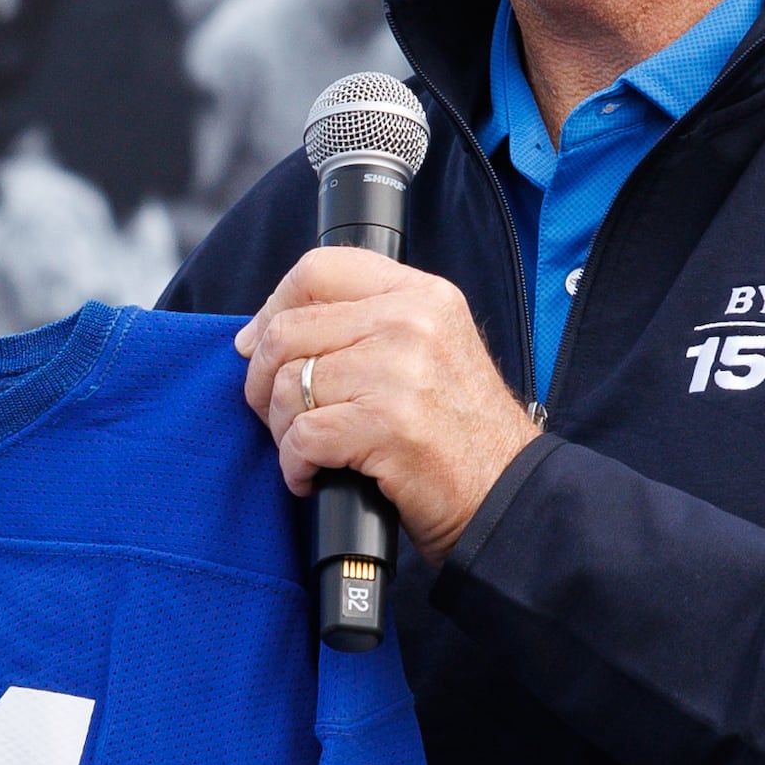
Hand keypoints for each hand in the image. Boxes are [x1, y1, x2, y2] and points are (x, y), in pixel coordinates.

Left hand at [236, 248, 543, 565]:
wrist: (507, 495)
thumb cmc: (457, 434)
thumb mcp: (427, 351)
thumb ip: (363, 326)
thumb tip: (261, 333)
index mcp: (421, 295)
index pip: (318, 269)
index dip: (272, 307)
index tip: (257, 346)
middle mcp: (412, 321)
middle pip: (287, 331)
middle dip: (262, 382)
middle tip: (277, 416)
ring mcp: (400, 371)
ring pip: (286, 386)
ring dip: (280, 430)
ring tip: (306, 451)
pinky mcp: (386, 424)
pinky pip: (300, 436)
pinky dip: (295, 466)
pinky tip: (314, 477)